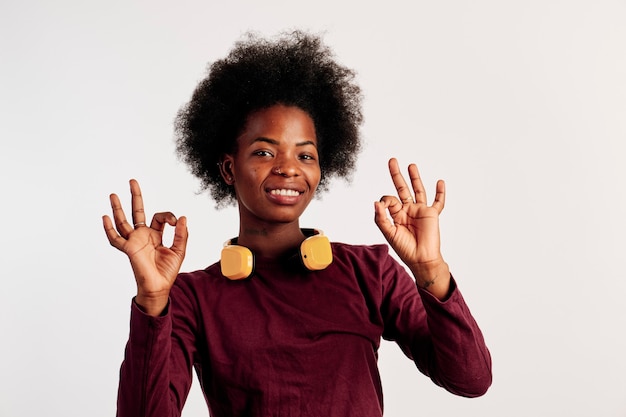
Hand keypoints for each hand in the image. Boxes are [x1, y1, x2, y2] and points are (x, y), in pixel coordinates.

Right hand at [103, 179, 187, 314]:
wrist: (160, 287)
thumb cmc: (168, 271)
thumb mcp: (179, 250)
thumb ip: (182, 234)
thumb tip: (182, 217)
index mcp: (155, 235)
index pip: (159, 217)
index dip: (168, 216)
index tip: (175, 222)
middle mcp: (143, 236)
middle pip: (137, 212)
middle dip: (135, 197)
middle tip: (132, 181)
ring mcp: (134, 241)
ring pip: (123, 222)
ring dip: (118, 208)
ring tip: (113, 195)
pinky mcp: (129, 249)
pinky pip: (115, 239)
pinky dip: (109, 229)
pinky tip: (104, 218)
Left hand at [374, 158, 449, 297]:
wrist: (422, 259)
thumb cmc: (405, 249)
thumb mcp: (389, 234)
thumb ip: (381, 218)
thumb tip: (376, 202)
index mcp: (395, 214)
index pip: (389, 199)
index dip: (385, 200)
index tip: (385, 206)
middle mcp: (407, 210)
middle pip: (401, 188)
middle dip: (396, 174)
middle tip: (392, 160)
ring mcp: (420, 211)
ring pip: (418, 190)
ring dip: (415, 178)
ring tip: (411, 165)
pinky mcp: (432, 214)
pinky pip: (438, 202)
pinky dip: (440, 193)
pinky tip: (440, 182)